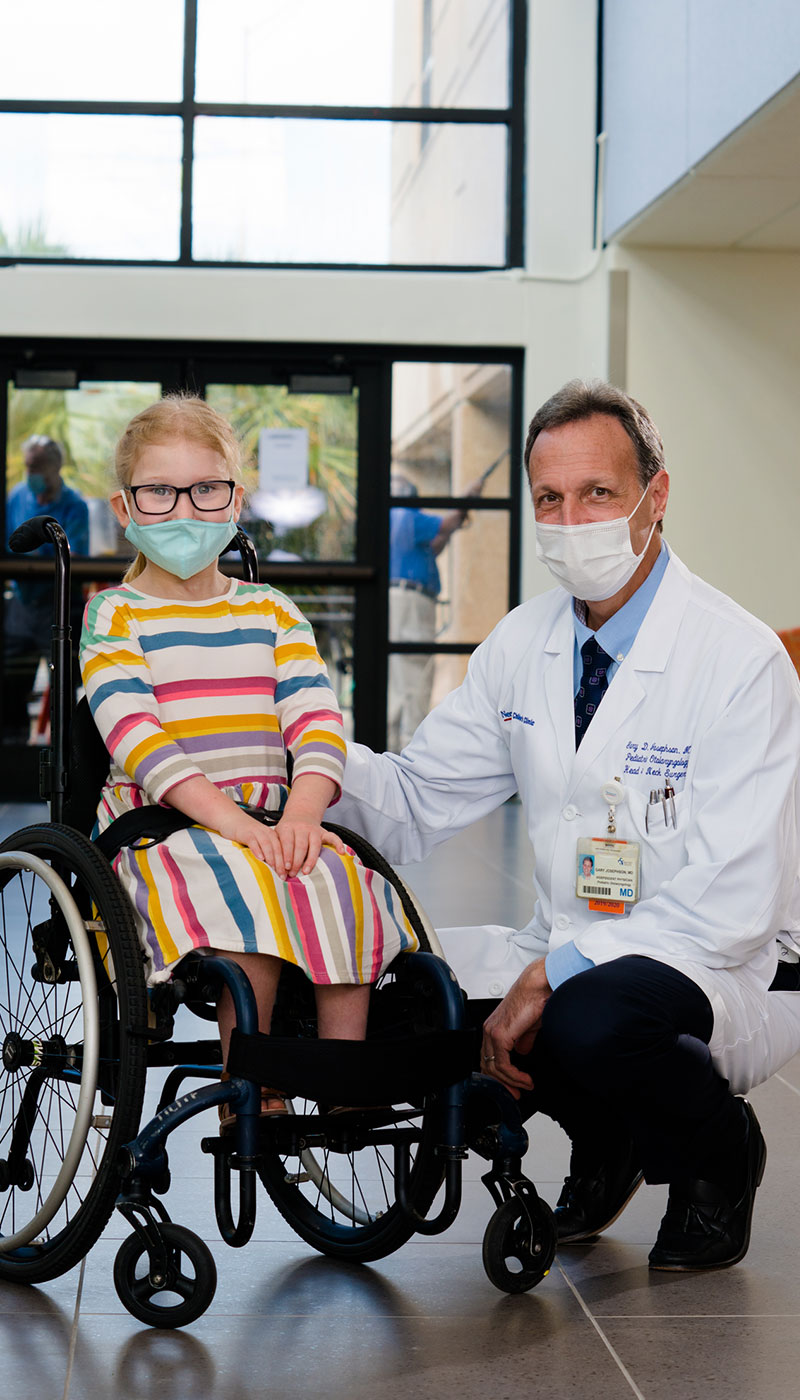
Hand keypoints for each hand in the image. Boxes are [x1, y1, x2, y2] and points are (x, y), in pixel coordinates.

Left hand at [272, 816, 345, 876]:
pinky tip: (341, 852)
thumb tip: (273, 867)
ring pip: (314, 845)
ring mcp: (314, 830)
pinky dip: (338, 844)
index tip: (285, 869)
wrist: (300, 815)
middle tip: (293, 874)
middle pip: (300, 846)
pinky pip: (333, 837)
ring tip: (306, 871)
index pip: (287, 843)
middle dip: (296, 862)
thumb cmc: (286, 831)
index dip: (286, 856)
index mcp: (287, 828)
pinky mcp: (323, 832)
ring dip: (310, 860)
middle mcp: (301, 827)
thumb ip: (276, 847)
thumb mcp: (277, 834)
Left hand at [480, 958, 551, 1098]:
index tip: (512, 1086)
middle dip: (502, 1083)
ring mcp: (492, 1033)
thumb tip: (522, 1051)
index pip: (489, 1058)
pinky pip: (503, 1064)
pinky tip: (524, 1079)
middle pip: (487, 1065)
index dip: (499, 1076)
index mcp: (494, 1027)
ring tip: (525, 1086)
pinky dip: (514, 1076)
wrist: (539, 987)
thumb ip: (523, 1040)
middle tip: (516, 1093)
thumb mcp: (529, 1026)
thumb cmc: (536, 999)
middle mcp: (489, 1030)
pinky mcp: (500, 1035)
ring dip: (511, 1082)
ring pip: (494, 1068)